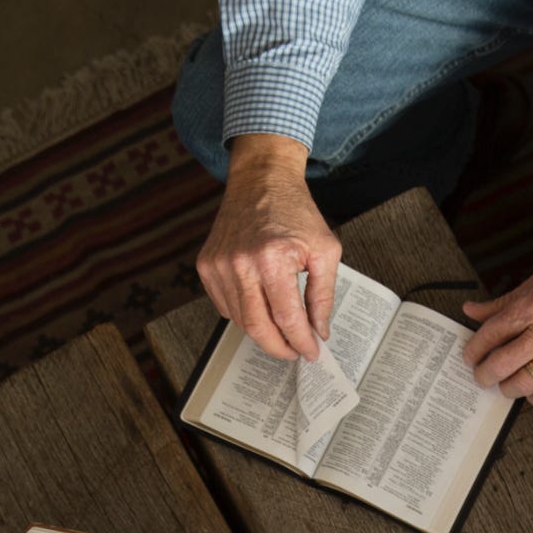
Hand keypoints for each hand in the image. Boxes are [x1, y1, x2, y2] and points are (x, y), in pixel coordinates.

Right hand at [197, 135, 339, 360]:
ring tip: (282, 327)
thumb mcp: (325, 250)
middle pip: (258, 328)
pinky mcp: (206, 265)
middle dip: (279, 348)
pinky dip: (244, 313)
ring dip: (263, 330)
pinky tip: (260, 302)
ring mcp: (218, 265)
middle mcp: (240, 263)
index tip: (311, 352)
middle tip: (294, 351)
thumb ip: (323, 295)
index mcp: (272, 258)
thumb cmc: (294, 211)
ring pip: (240, 321)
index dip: (301, 342)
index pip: (287, 318)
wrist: (261, 180)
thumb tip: (318, 331)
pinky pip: (225, 306)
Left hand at [460, 211, 532, 407]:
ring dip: (506, 388)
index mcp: (532, 306)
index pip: (489, 335)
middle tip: (482, 374)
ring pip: (521, 386)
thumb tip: (471, 310)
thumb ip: (502, 301)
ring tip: (506, 382)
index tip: (470, 355)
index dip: (473, 349)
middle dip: (483, 374)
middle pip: (499, 365)